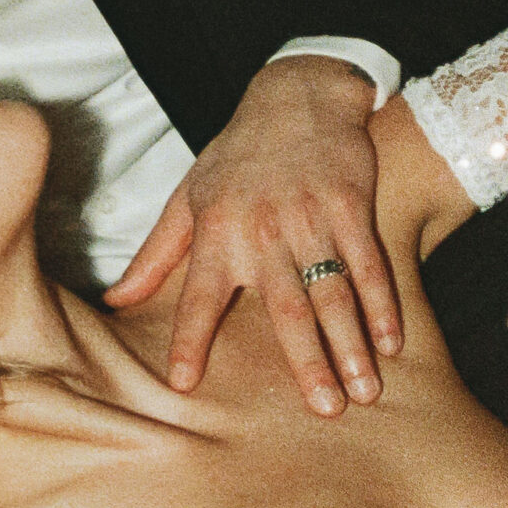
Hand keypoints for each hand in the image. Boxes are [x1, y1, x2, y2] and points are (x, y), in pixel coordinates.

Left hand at [104, 56, 401, 411]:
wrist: (295, 96)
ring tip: (364, 393)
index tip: (184, 384)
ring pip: (333, 291)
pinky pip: (370, 263)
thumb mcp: (188, 198)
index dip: (189, 338)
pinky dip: (383, 304)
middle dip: (306, 361)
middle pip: (286, 307)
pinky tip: (393, 343)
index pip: (199, 296)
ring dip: (352, 344)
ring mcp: (311, 217)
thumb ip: (156, 255)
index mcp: (217, 231)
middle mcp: (263, 229)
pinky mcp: (351, 205)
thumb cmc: (235, 156)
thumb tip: (114, 300)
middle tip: (324, 410)